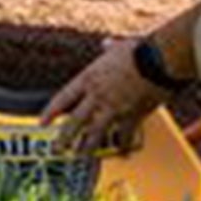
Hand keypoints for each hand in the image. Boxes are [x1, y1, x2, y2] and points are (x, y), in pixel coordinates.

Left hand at [41, 39, 160, 152]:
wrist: (158, 60)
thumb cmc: (138, 51)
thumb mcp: (116, 48)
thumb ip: (108, 49)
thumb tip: (106, 44)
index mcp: (89, 78)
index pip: (63, 98)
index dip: (51, 112)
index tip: (43, 122)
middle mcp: (97, 95)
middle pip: (76, 120)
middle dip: (65, 137)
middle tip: (57, 149)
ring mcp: (114, 107)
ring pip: (96, 132)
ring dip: (87, 146)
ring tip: (80, 156)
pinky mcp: (133, 116)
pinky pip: (125, 135)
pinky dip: (123, 145)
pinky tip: (122, 154)